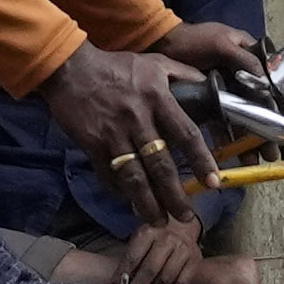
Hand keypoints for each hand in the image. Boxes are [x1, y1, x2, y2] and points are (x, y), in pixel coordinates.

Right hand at [37, 39, 233, 229]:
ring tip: (158, 220)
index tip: (213, 183)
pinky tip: (129, 202)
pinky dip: (118, 190)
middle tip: (185, 216)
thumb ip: (183, 75)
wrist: (71, 68)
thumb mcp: (155, 63)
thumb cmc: (116, 66)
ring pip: (134, 176)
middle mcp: (138, 118)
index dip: (202, 160)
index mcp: (158, 98)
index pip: (186, 134)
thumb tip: (209, 86)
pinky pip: (107, 173)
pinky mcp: (92, 143)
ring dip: (148, 202)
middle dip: (175, 195)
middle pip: (161, 165)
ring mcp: (114, 133)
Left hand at [117, 207, 217, 283]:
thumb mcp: (140, 240)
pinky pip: (181, 283)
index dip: (122, 276)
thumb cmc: (155, 238)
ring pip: (166, 278)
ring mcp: (183, 250)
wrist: (182, 228)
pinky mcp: (194, 261)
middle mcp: (167, 239)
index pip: (132, 258)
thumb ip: (130, 260)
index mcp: (148, 232)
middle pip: (150, 269)